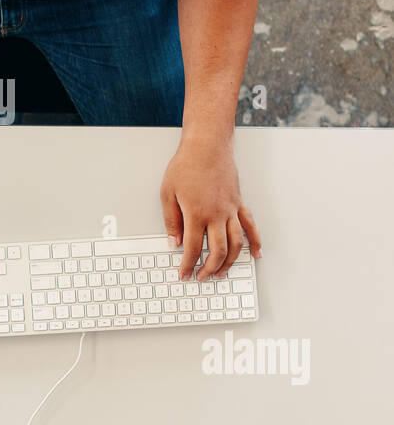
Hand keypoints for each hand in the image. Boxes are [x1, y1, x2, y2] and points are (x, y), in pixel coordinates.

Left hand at [160, 139, 261, 280]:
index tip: (184, 274)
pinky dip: (255, 242)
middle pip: (218, 251)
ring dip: (231, 262)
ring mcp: (231, 210)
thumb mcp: (168, 193)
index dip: (188, 265)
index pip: (193, 248)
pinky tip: (256, 253)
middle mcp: (217, 215)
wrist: (207, 146)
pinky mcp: (239, 203)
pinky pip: (250, 226)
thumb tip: (174, 242)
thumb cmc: (186, 166)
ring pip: (236, 243)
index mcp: (197, 214)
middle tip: (202, 277)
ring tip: (222, 272)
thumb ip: (171, 220)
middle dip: (209, 268)